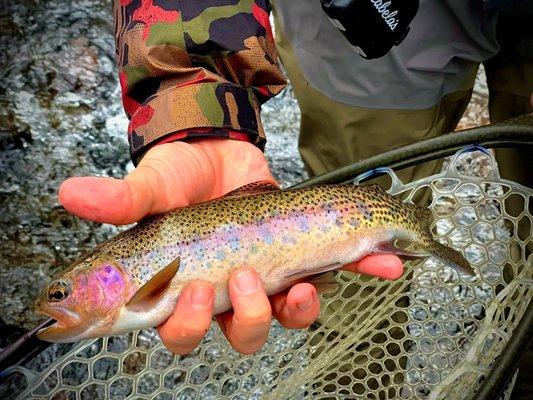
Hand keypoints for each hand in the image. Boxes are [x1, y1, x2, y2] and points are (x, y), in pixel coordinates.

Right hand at [59, 139, 402, 354]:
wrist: (220, 147)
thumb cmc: (181, 174)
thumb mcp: (154, 185)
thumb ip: (122, 198)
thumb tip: (70, 193)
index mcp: (186, 284)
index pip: (180, 329)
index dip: (185, 327)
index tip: (189, 297)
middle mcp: (227, 290)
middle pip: (240, 334)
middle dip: (247, 321)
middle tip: (248, 283)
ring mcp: (268, 275)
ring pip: (285, 317)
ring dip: (299, 310)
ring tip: (302, 286)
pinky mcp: (300, 254)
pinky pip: (331, 273)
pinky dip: (361, 269)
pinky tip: (383, 261)